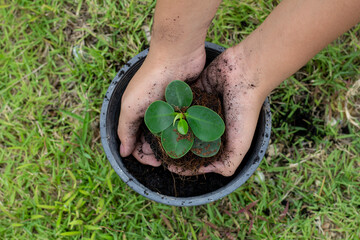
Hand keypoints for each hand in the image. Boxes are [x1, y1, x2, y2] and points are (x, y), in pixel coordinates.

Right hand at [117, 47, 205, 165]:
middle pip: (152, 140)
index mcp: (135, 113)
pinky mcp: (184, 104)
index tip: (155, 162)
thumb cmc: (151, 81)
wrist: (177, 56)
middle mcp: (151, 113)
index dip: (142, 155)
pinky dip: (185, 132)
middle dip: (158, 151)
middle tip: (169, 158)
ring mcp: (168, 109)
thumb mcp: (131, 106)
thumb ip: (126, 130)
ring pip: (168, 134)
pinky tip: (190, 138)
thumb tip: (123, 153)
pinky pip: (184, 124)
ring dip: (172, 143)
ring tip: (181, 150)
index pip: (135, 142)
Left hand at [168, 46, 268, 175]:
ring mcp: (202, 107)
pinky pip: (180, 101)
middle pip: (188, 138)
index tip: (169, 164)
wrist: (245, 73)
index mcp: (220, 137)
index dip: (185, 162)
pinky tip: (158, 111)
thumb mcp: (241, 144)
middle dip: (174, 144)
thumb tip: (207, 171)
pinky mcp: (196, 90)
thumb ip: (228, 163)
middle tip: (157, 148)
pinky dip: (172, 105)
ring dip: (170, 124)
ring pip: (182, 120)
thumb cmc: (244, 110)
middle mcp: (210, 124)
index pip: (199, 155)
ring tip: (153, 131)